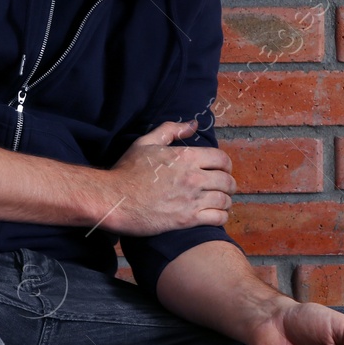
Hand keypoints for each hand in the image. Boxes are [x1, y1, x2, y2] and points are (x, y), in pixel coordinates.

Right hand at [99, 120, 235, 236]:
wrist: (114, 200)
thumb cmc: (127, 171)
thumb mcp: (146, 143)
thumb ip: (171, 130)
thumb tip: (193, 124)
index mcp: (186, 157)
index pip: (222, 159)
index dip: (225, 165)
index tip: (222, 170)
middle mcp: (193, 177)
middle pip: (227, 180)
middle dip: (228, 184)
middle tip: (224, 188)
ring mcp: (191, 199)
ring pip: (224, 200)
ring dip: (226, 201)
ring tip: (221, 202)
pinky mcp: (187, 220)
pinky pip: (217, 218)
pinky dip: (221, 216)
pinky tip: (216, 215)